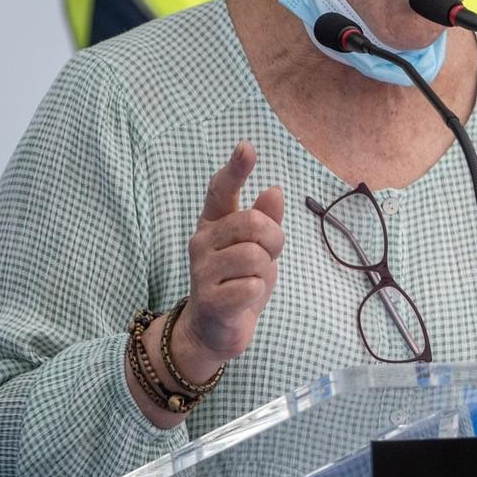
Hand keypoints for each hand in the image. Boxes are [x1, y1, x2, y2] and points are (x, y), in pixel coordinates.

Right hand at [175, 142, 284, 378]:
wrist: (216, 328)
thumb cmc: (239, 280)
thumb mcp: (259, 247)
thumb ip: (266, 220)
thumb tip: (274, 191)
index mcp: (214, 223)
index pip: (221, 189)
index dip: (236, 169)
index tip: (246, 148)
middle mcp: (202, 241)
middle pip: (253, 223)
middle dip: (273, 240)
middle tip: (267, 256)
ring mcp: (202, 270)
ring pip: (255, 256)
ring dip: (265, 270)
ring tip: (252, 280)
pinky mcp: (209, 298)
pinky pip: (252, 286)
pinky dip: (257, 293)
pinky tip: (243, 299)